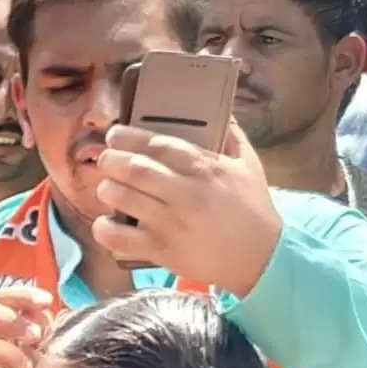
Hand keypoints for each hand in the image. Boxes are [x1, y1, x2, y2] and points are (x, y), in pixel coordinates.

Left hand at [93, 118, 281, 293]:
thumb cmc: (253, 208)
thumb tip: (221, 111)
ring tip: (108, 187)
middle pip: (135, 169)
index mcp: (205, 169)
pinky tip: (105, 223)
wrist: (261, 256)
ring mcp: (171, 223)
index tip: (115, 135)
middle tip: (106, 159)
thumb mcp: (249, 166)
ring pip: (123, 198)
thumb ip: (232, 136)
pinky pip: (120, 238)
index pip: (158, 144)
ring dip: (107, 189)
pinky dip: (104, 229)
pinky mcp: (162, 249)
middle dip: (111, 159)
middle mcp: (185, 193)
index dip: (130, 136)